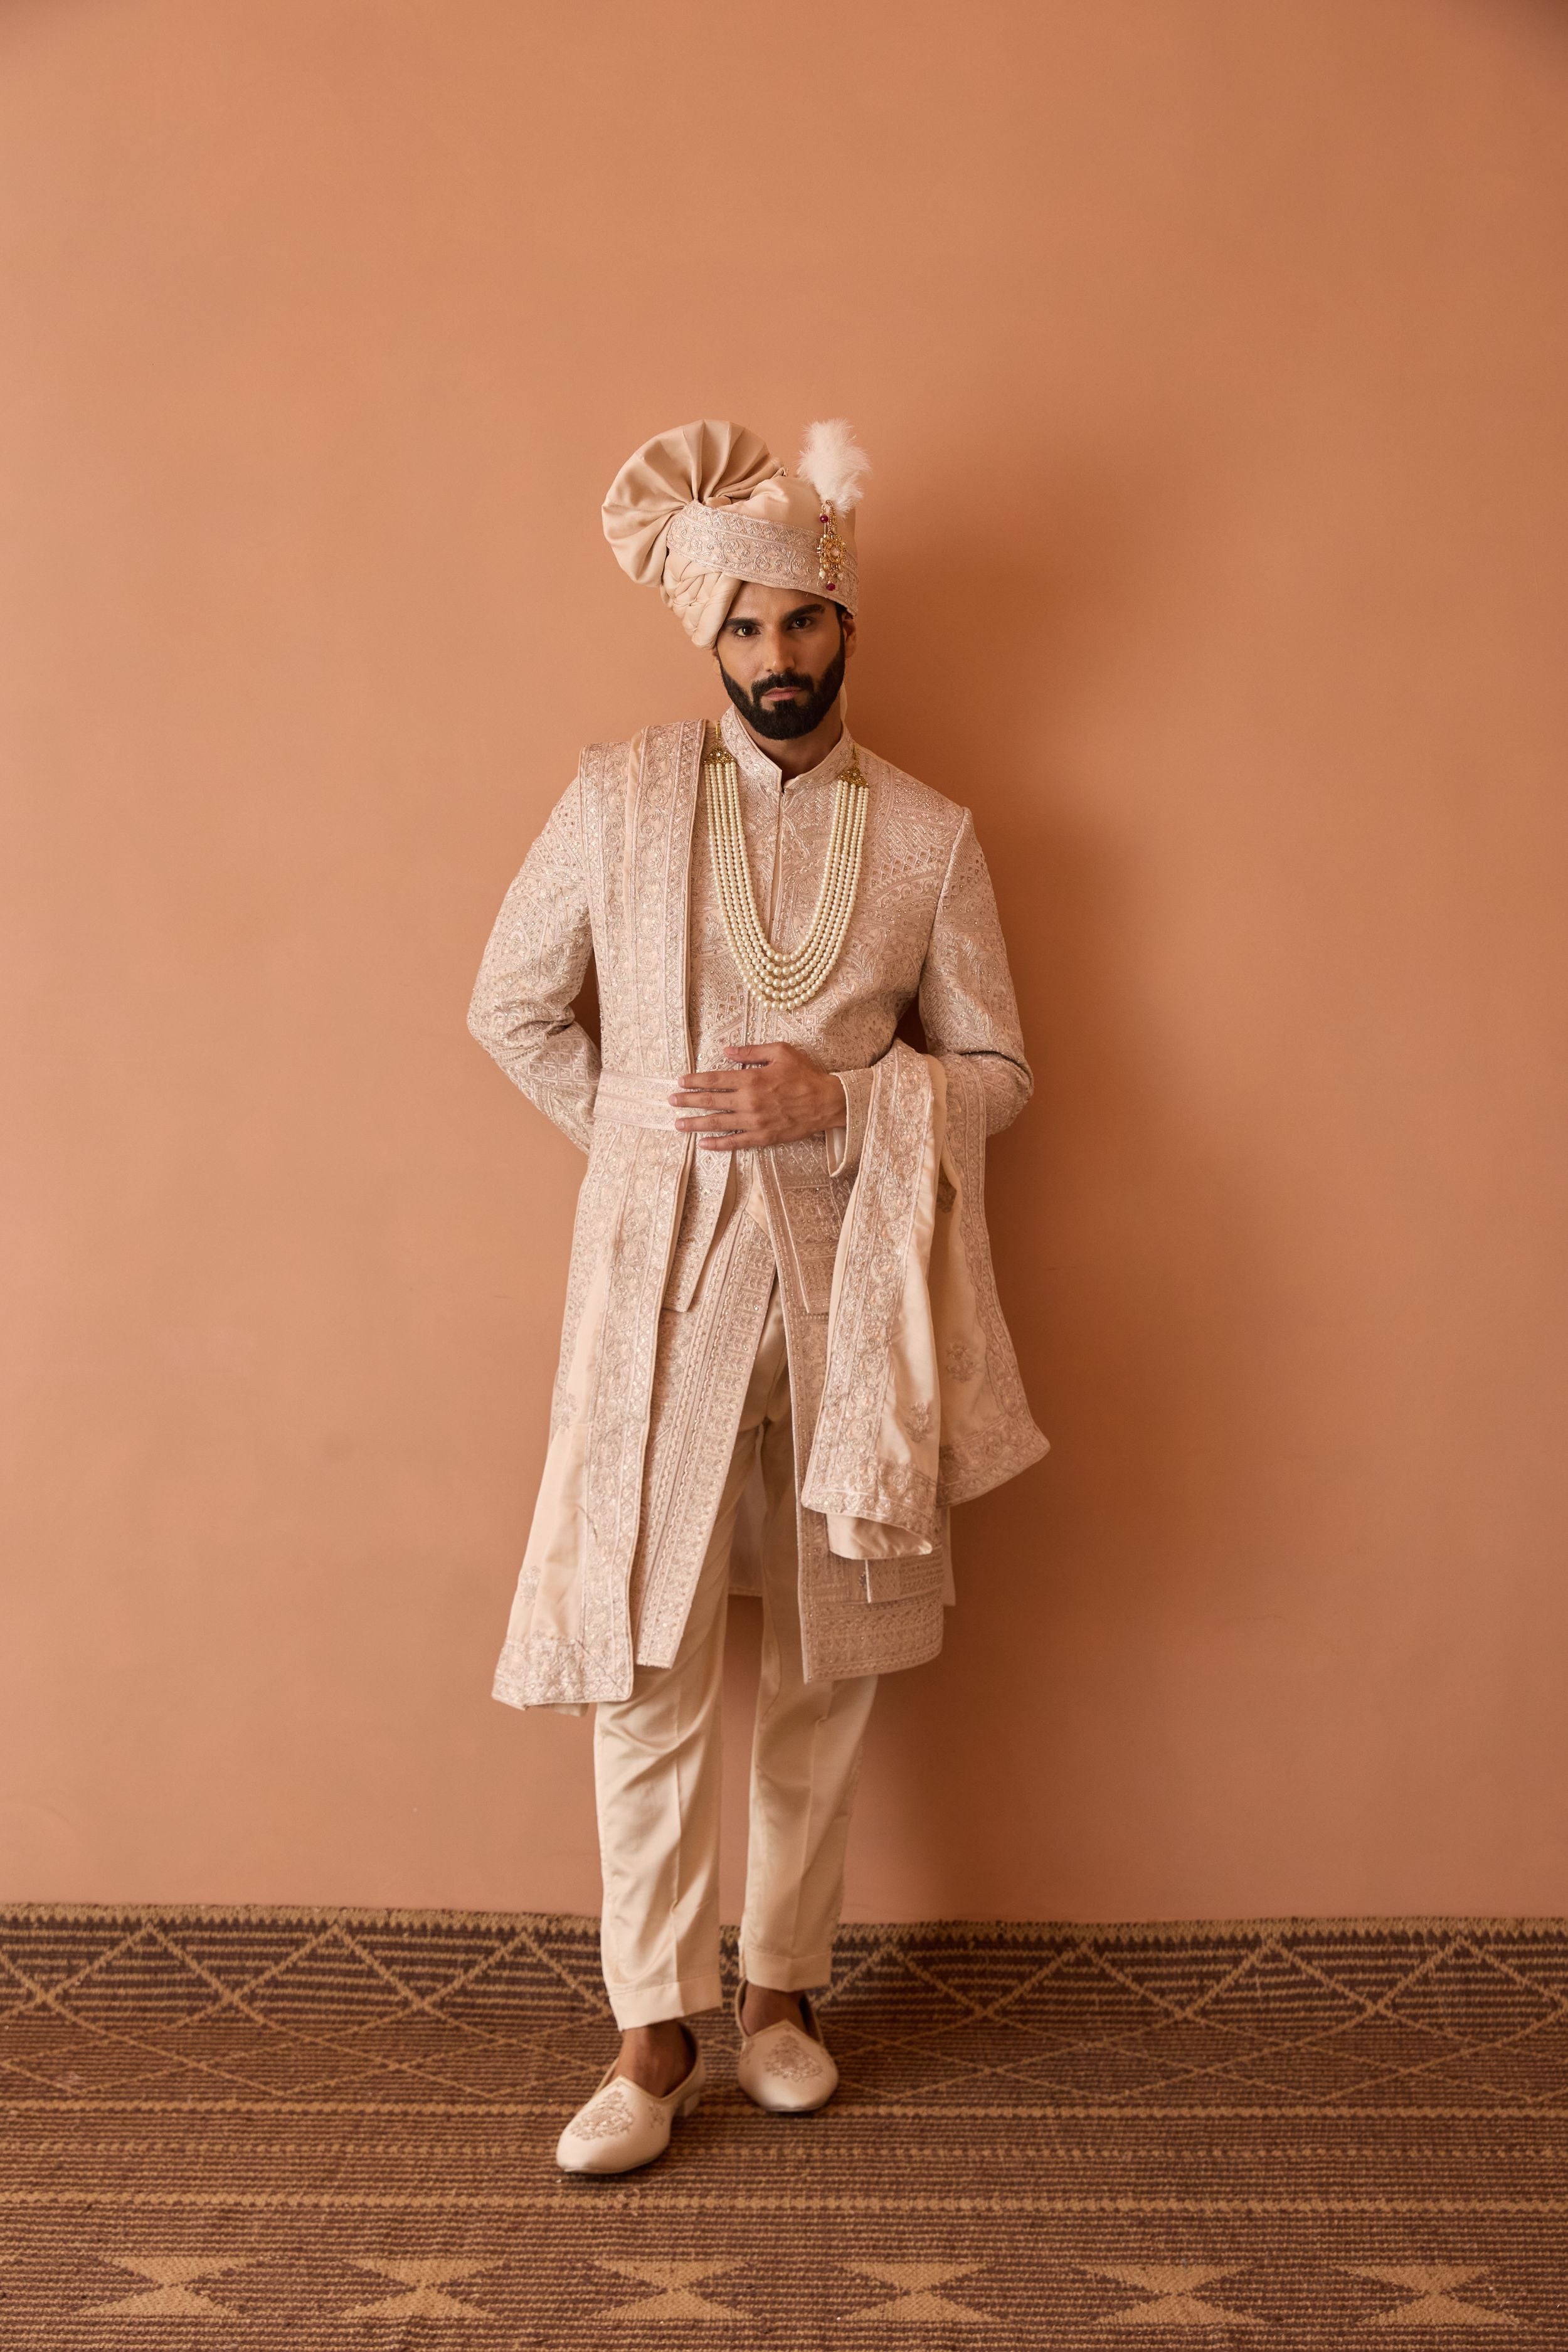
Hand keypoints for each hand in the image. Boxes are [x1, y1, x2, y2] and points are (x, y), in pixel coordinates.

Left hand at [670, 1042, 846, 1152]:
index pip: (715, 1079)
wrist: (827, 1102)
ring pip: (718, 1123)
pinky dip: (717, 1144)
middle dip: (688, 1101)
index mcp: (751, 1078)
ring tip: (678, 1123)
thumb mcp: (780, 1052)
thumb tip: (727, 1050)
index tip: (680, 1082)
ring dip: (695, 1123)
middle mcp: (748, 1101)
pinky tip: (703, 1144)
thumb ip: (751, 1050)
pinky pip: (735, 1142)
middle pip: (711, 1101)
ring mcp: (754, 1121)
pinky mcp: (763, 1137)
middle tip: (670, 1101)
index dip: (695, 1081)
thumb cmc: (805, 1074)